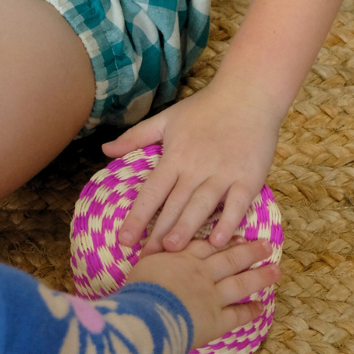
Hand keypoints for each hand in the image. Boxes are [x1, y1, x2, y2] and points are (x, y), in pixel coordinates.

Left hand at [101, 80, 281, 255]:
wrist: (247, 95)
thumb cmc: (204, 109)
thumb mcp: (166, 119)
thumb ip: (136, 137)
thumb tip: (105, 150)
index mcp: (174, 156)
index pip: (151, 191)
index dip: (137, 216)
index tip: (124, 239)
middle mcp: (196, 167)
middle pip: (173, 204)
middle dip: (158, 232)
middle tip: (146, 258)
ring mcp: (223, 173)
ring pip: (201, 206)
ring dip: (187, 228)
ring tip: (173, 250)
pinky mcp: (248, 178)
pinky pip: (237, 204)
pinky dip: (228, 221)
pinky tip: (218, 239)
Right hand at [127, 237, 278, 349]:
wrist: (147, 313)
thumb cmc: (139, 289)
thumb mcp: (142, 266)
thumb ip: (154, 260)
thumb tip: (152, 257)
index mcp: (182, 257)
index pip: (206, 244)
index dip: (222, 239)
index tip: (237, 235)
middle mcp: (202, 273)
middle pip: (229, 258)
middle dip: (249, 251)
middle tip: (266, 244)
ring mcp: (212, 296)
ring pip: (240, 283)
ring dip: (259, 276)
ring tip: (275, 270)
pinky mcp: (217, 320)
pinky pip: (237, 314)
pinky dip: (249, 311)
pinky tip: (260, 307)